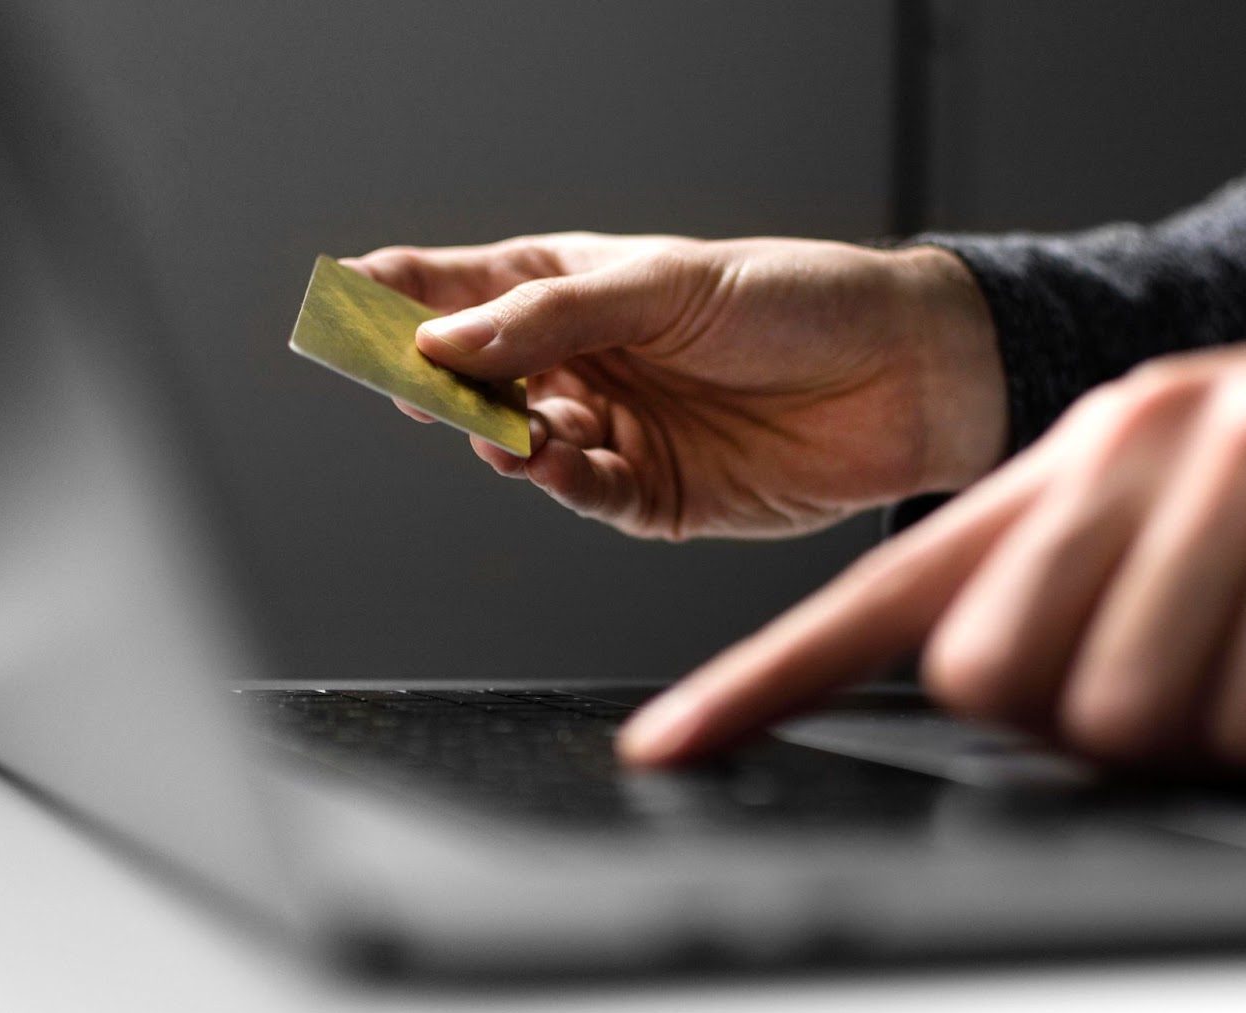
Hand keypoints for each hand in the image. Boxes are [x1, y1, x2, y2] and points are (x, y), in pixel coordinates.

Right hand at [342, 234, 1004, 538]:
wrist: (904, 375)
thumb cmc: (796, 300)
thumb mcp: (668, 284)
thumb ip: (552, 315)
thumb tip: (442, 340)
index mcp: (577, 289)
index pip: (463, 289)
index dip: (399, 297)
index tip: (341, 303)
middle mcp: (584, 362)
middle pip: (476, 376)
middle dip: (438, 382)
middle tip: (407, 384)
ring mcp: (614, 429)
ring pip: (518, 441)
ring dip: (498, 436)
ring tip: (498, 429)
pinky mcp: (651, 494)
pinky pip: (581, 491)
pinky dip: (558, 479)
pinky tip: (551, 458)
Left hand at [617, 252, 1245, 785]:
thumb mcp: (1189, 511)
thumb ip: (1089, 597)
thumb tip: (1031, 717)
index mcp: (1068, 465)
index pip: (880, 592)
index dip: (764, 679)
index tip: (675, 743)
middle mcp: (1126, 458)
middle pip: (991, 677)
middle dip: (1083, 736)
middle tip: (1204, 706)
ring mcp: (1233, 484)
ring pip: (1124, 712)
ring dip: (1230, 742)